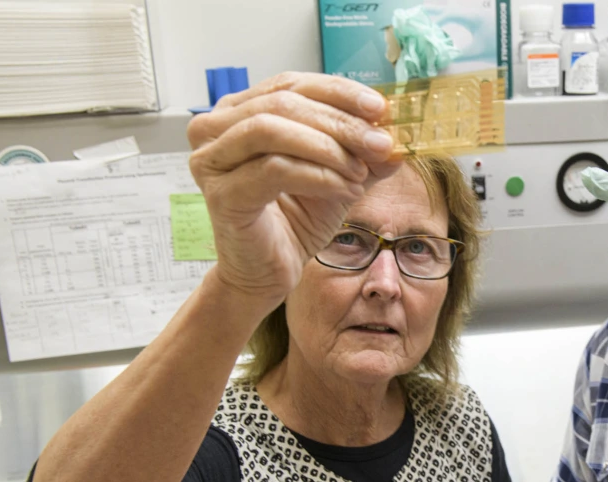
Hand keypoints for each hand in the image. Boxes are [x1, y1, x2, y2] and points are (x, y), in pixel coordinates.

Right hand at [187, 72, 403, 306]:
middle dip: (340, 122)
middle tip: (380, 143)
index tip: (379, 107)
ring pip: (273, 130)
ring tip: (361, 170)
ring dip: (328, 148)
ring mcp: (211, 159)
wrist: (268, 272)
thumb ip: (362, 151)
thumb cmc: (294, 219)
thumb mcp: (338, 174)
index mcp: (239, 111)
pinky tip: (346, 189)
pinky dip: (319, 176)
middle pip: (284, 103)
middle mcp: (215, 129)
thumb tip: (395, 133)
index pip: (292, 83)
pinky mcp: (221, 193)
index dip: (338, 92)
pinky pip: (275, 170)